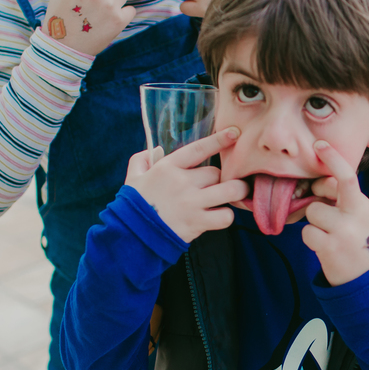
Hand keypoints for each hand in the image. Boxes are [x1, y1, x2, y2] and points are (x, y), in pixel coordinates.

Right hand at [124, 127, 249, 242]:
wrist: (132, 236)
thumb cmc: (133, 206)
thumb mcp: (133, 178)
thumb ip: (141, 160)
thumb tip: (155, 150)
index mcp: (168, 168)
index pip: (199, 149)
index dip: (219, 140)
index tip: (234, 133)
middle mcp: (182, 182)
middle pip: (217, 172)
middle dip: (222, 177)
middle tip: (220, 184)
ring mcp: (192, 203)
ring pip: (230, 191)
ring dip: (237, 192)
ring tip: (237, 194)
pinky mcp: (198, 223)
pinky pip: (225, 216)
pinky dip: (226, 216)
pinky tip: (220, 216)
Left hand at [302, 141, 368, 286]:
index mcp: (362, 206)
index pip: (346, 176)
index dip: (332, 158)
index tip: (319, 145)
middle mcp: (351, 217)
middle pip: (318, 198)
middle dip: (320, 206)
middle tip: (331, 218)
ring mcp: (339, 233)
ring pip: (311, 215)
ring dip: (315, 225)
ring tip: (331, 236)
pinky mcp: (327, 248)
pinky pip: (307, 233)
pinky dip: (311, 240)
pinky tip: (325, 247)